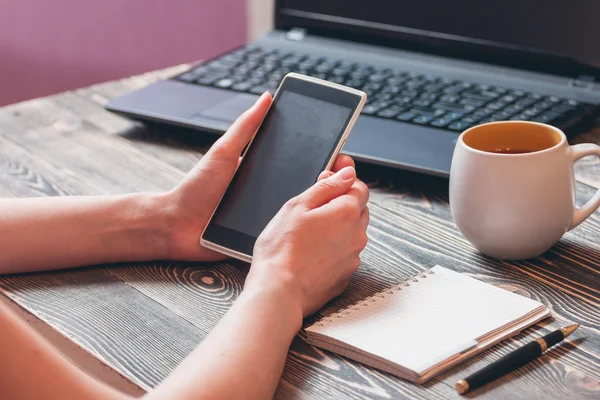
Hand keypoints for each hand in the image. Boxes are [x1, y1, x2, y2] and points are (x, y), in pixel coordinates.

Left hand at [159, 92, 360, 261]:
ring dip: (313, 208)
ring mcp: (266, 215)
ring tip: (331, 202)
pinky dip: (296, 229)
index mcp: (263, 170)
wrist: (177, 225)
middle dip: (324, 183)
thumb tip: (266, 97)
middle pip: (303, 187)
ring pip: (297, 211)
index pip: (299, 162)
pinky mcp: (261, 236)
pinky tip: (310, 227)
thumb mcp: (223, 152)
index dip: (321, 159)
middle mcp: (269, 192)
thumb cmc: (197, 188)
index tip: (340, 156)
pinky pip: (283, 231)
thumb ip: (245, 127)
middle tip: (340, 180)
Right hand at [245, 165, 369, 317]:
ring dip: (336, 227)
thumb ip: (328, 186)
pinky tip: (310, 252)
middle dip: (340, 203)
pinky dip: (332, 249)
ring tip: (307, 234)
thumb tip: (348, 173)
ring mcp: (353, 258)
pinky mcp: (345, 276)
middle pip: (357, 210)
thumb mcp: (298, 206)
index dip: (344, 178)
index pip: (359, 187)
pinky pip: (344, 254)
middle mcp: (357, 235)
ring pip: (351, 233)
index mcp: (347, 212)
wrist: (278, 291)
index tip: (331, 174)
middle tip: (313, 207)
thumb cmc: (282, 249)